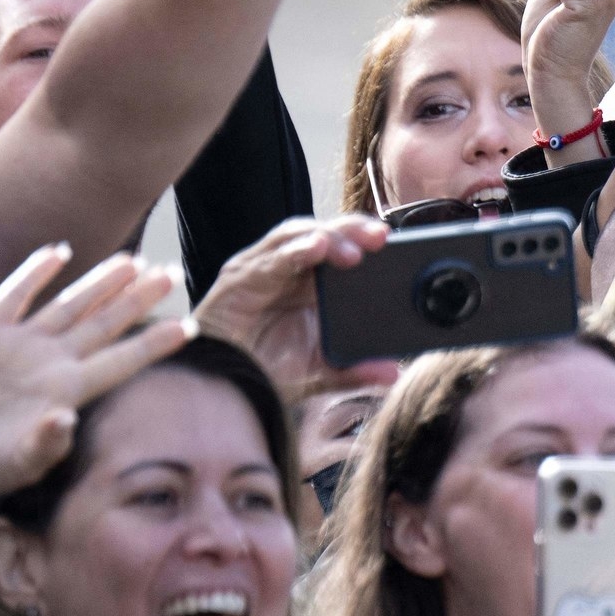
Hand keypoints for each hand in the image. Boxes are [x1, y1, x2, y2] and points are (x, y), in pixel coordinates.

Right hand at [0, 247, 191, 496]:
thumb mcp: (16, 463)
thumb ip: (44, 444)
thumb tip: (65, 421)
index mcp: (67, 390)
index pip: (121, 361)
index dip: (154, 343)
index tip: (189, 326)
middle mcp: (52, 361)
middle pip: (104, 323)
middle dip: (138, 299)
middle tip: (172, 273)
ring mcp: (21, 343)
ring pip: (69, 304)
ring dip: (100, 281)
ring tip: (134, 260)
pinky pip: (14, 296)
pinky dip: (34, 273)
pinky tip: (59, 252)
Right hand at [192, 214, 396, 400]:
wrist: (217, 384)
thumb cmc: (261, 368)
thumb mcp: (315, 372)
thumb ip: (351, 370)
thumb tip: (391, 374)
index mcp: (311, 284)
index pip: (344, 249)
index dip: (367, 242)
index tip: (398, 244)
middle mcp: (289, 269)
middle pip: (325, 235)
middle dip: (354, 231)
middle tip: (382, 237)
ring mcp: (263, 269)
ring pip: (299, 236)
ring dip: (328, 238)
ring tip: (353, 250)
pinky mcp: (239, 277)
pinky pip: (269, 258)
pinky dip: (293, 251)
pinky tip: (315, 248)